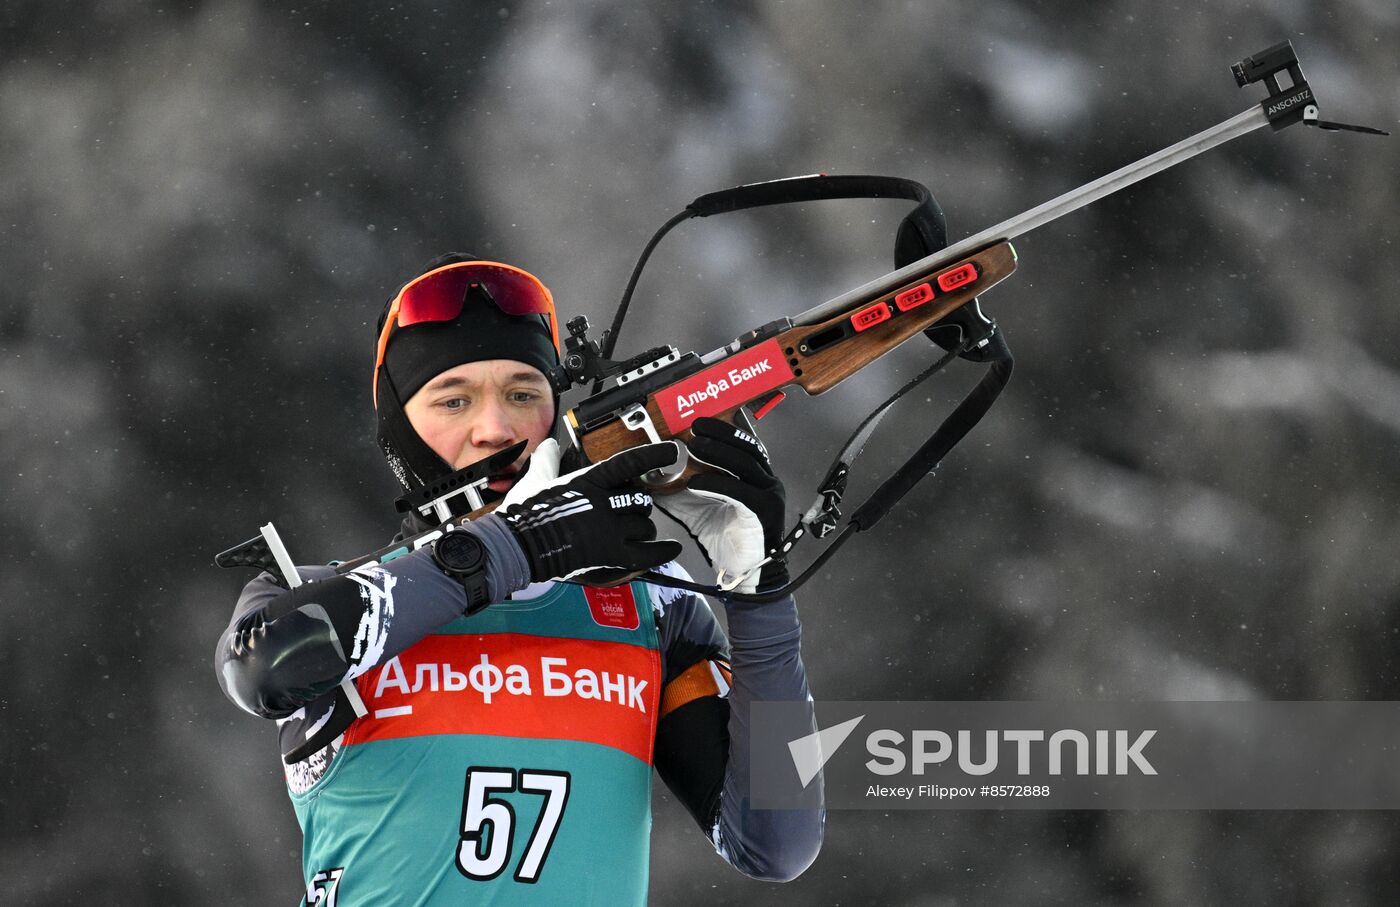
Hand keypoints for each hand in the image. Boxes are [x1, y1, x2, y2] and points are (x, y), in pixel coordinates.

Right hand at [499, 442, 683, 584]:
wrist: (517, 545)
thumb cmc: (524, 512)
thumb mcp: (536, 478)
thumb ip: (548, 460)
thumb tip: (550, 444)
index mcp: (590, 481)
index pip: (630, 463)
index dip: (654, 455)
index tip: (672, 451)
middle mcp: (604, 503)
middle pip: (640, 499)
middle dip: (639, 504)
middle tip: (629, 509)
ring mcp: (608, 530)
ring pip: (645, 525)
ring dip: (643, 528)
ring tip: (633, 532)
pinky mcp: (609, 554)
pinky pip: (645, 554)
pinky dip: (661, 552)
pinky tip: (671, 549)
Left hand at [659, 417, 787, 593]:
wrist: (744, 574)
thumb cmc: (725, 540)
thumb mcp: (698, 509)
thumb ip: (680, 491)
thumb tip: (652, 477)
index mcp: (756, 478)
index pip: (743, 445)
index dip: (723, 431)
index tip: (699, 423)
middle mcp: (767, 483)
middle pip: (747, 448)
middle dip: (720, 434)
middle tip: (695, 428)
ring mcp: (769, 496)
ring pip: (745, 465)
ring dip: (718, 453)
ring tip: (694, 447)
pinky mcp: (764, 513)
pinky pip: (741, 492)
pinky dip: (717, 484)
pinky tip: (697, 481)